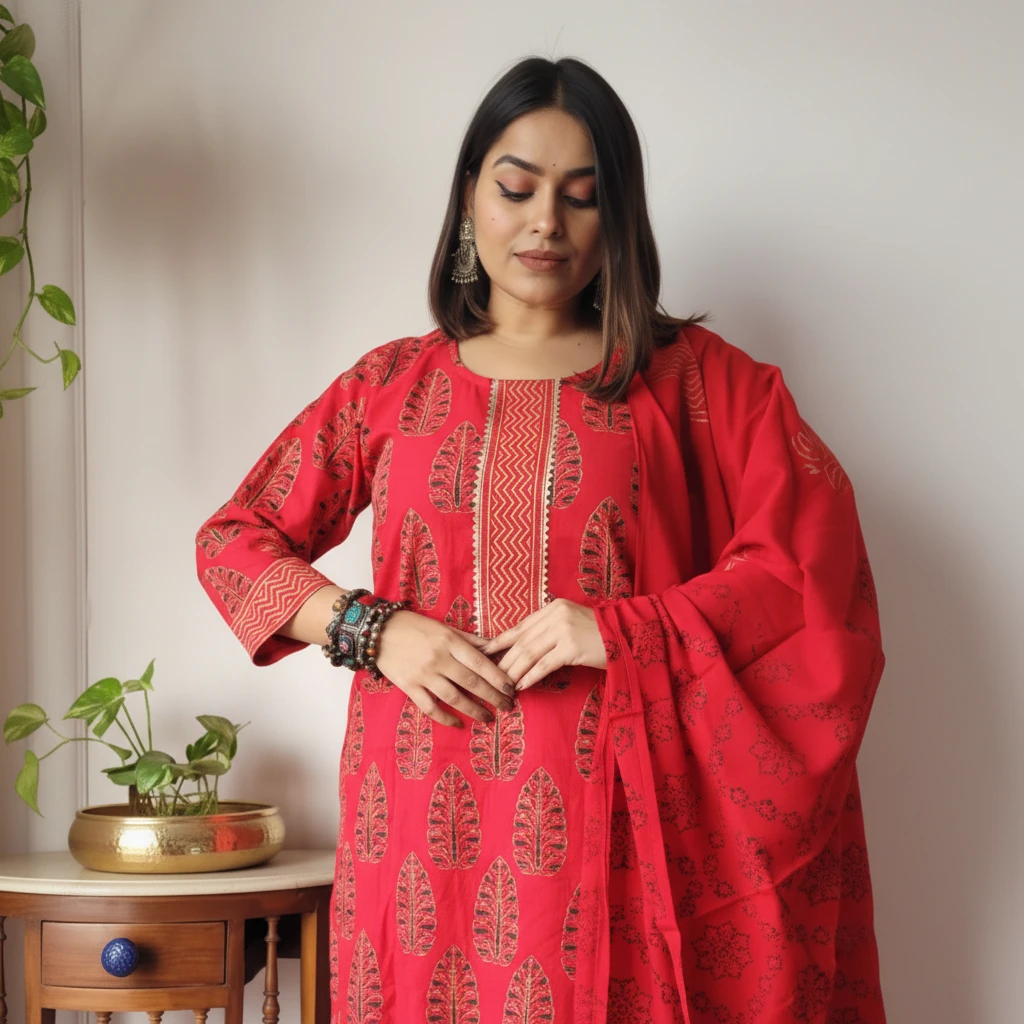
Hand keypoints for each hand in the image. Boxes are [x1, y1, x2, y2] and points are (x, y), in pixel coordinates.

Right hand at [375, 610, 517, 727]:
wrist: (378, 631)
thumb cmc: (414, 626)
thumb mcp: (444, 627)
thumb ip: (469, 639)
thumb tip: (494, 646)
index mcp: (449, 641)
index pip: (480, 662)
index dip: (498, 677)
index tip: (511, 688)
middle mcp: (438, 658)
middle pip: (471, 682)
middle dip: (493, 696)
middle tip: (508, 706)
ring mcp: (423, 674)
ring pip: (454, 697)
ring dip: (474, 710)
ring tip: (488, 717)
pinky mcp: (409, 686)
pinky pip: (430, 707)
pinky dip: (445, 718)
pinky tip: (458, 723)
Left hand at [478, 598, 606, 691]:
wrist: (628, 636)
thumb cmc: (599, 634)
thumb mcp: (571, 624)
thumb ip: (549, 630)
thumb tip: (523, 650)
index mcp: (552, 608)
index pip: (519, 627)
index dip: (499, 641)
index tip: (483, 653)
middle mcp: (556, 615)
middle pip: (521, 642)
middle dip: (503, 661)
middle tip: (490, 677)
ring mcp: (564, 630)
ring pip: (528, 654)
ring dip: (513, 672)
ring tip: (503, 686)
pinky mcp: (572, 647)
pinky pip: (544, 665)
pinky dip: (530, 677)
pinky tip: (521, 686)